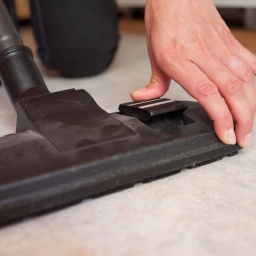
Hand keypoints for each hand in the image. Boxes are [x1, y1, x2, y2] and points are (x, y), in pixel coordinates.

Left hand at [131, 0, 255, 146]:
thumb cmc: (165, 21)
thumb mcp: (153, 55)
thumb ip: (153, 83)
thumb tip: (143, 98)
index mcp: (180, 60)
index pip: (207, 93)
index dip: (220, 117)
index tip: (225, 134)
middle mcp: (203, 54)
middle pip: (232, 91)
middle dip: (242, 119)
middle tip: (241, 138)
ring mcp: (220, 47)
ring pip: (245, 79)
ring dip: (251, 106)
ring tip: (248, 124)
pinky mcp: (230, 42)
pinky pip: (249, 63)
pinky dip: (254, 83)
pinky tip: (252, 96)